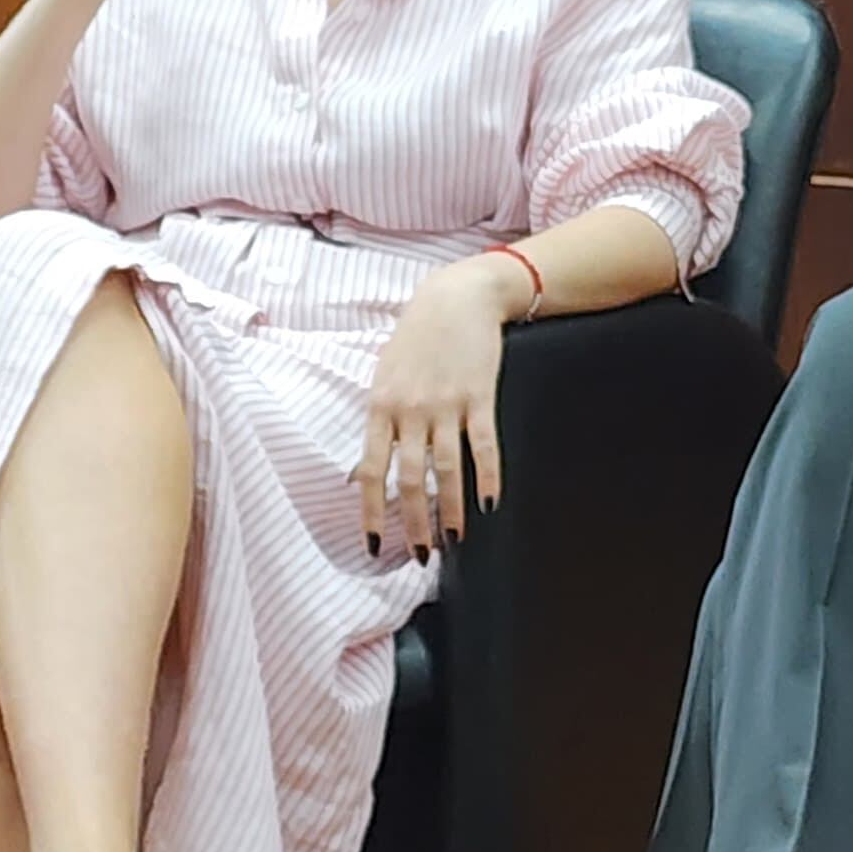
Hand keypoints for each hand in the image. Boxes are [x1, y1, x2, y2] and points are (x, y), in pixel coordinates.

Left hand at [359, 255, 521, 557]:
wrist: (457, 296)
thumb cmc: (416, 336)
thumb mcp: (384, 374)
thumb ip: (378, 420)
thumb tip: (361, 471)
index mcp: (381, 406)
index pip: (371, 471)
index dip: (372, 512)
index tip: (375, 545)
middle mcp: (410, 410)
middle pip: (411, 479)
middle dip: (415, 523)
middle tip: (421, 554)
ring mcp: (446, 404)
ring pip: (447, 469)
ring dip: (452, 510)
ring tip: (456, 539)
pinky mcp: (480, 397)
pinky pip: (484, 446)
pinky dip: (488, 477)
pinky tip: (492, 503)